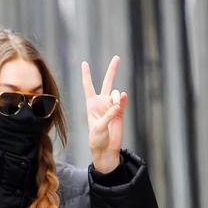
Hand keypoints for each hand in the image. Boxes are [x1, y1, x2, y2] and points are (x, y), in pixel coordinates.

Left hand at [81, 55, 127, 173]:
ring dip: (117, 97)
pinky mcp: (120, 112)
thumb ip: (108, 115)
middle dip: (112, 70)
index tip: (84, 63)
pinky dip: (123, 99)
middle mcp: (102, 103)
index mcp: (91, 104)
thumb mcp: (98, 127)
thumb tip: (118, 105)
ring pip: (116, 93)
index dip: (86, 74)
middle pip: (107, 82)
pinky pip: (123, 101)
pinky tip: (123, 99)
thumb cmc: (97, 140)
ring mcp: (112, 107)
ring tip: (116, 107)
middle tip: (117, 58)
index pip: (88, 86)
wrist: (106, 150)